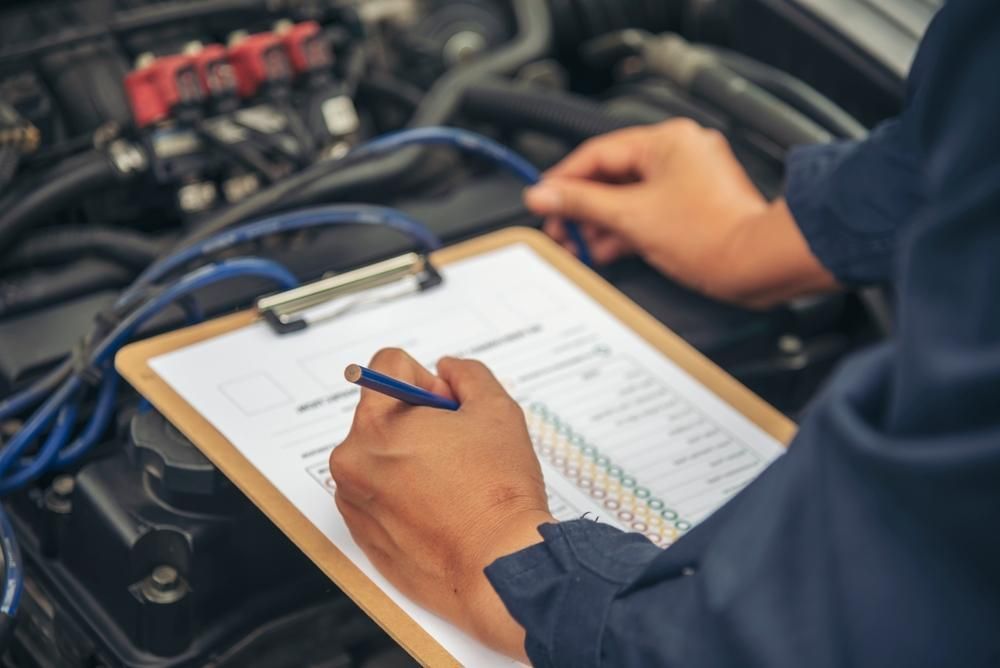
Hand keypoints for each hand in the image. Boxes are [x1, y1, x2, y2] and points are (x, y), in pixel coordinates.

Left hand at [330, 348, 553, 660]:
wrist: (497, 567)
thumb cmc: (497, 493)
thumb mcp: (496, 410)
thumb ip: (467, 375)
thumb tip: (448, 370)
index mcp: (376, 423)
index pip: (388, 366)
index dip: (428, 380)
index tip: (449, 409)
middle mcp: (352, 460)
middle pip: (383, 412)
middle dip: (418, 420)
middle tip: (457, 448)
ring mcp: (354, 500)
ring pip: (380, 454)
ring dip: (409, 458)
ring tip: (451, 483)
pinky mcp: (362, 534)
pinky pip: (378, 494)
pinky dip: (403, 494)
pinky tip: (440, 508)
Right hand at [525, 119, 837, 307]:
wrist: (757, 263)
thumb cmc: (713, 235)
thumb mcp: (631, 217)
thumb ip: (581, 203)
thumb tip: (544, 194)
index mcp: (665, 141)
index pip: (597, 153)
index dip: (563, 179)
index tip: (542, 200)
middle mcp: (679, 151)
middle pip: (612, 175)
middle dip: (582, 207)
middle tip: (559, 229)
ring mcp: (687, 178)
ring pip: (628, 195)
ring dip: (601, 221)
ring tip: (579, 245)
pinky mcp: (693, 204)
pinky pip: (647, 209)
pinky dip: (625, 228)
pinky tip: (605, 248)